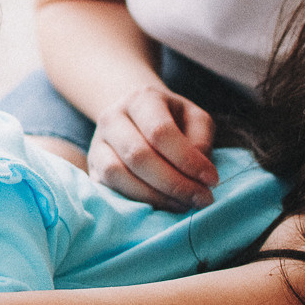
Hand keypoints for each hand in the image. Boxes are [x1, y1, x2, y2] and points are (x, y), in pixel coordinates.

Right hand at [86, 84, 218, 209]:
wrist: (134, 116)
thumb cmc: (171, 119)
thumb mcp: (194, 118)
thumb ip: (201, 139)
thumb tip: (198, 171)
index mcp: (141, 99)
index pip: (160, 132)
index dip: (188, 160)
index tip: (212, 180)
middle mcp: (112, 118)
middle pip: (138, 156)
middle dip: (174, 184)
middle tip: (201, 199)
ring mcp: (97, 144)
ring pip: (118, 174)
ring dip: (155, 196)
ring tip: (183, 205)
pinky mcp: (93, 168)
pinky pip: (110, 189)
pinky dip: (138, 201)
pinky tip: (162, 205)